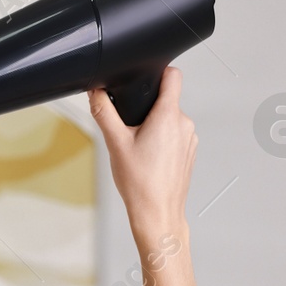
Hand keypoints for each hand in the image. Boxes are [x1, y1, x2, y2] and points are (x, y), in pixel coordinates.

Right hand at [89, 67, 196, 244]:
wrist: (157, 212)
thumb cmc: (140, 183)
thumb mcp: (114, 143)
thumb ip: (104, 112)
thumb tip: (96, 93)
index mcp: (168, 116)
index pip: (173, 76)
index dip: (158, 72)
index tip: (145, 78)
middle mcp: (184, 124)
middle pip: (166, 100)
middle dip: (147, 108)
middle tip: (130, 129)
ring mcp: (189, 138)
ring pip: (170, 119)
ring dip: (154, 126)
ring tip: (138, 149)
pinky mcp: (189, 151)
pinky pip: (175, 135)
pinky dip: (161, 141)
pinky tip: (148, 159)